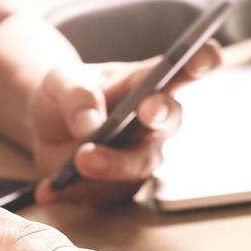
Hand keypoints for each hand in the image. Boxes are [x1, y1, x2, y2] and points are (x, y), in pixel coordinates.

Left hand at [29, 41, 221, 205]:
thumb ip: (76, 95)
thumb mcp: (61, 81)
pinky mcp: (121, 187)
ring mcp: (140, 156)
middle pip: (169, 119)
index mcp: (147, 82)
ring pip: (138, 164)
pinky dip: (72, 191)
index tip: (204, 57)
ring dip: (111, 163)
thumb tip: (90, 124)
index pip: (184, 68)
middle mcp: (154, 121)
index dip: (201, 62)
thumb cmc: (66, 94)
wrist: (46, 129)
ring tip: (80, 160)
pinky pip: (102, 193)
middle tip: (147, 109)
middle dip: (161, 114)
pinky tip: (48, 189)